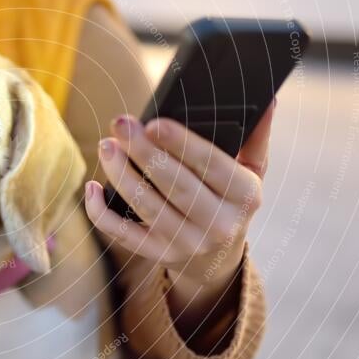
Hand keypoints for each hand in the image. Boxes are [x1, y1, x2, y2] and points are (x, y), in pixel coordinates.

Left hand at [84, 104, 272, 287]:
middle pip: (176, 185)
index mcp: (245, 196)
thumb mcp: (252, 172)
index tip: (153, 123)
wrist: (217, 260)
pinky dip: (103, 214)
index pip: (212, 165)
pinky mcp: (159, 256)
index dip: (181, 144)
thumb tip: (267, 98)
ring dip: (121, 174)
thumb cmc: (229, 200)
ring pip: (147, 207)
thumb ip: (256, 136)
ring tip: (106, 146)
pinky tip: (91, 188)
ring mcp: (187, 244)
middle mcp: (219, 224)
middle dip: (144, 152)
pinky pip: (125, 236)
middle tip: (120, 124)